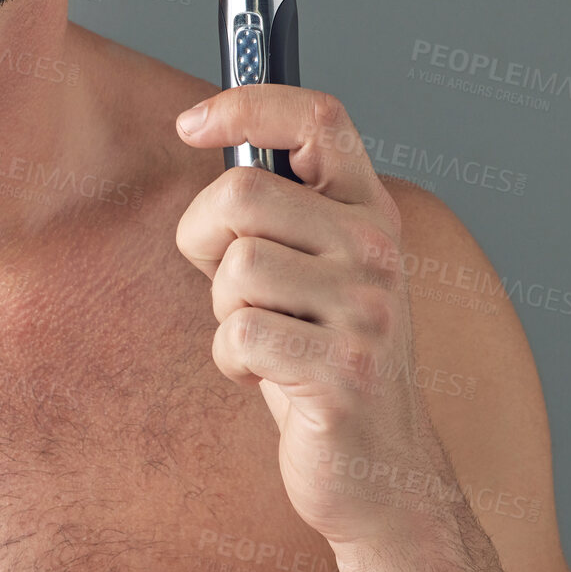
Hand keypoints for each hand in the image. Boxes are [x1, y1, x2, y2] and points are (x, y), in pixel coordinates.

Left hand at [173, 84, 447, 548]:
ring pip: (234, 267)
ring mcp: (368, 311)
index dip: (246, 104)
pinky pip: (237, 333)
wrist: (378, 467)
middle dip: (205, 239)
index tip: (191, 124)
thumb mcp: (311, 265)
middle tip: (234, 286)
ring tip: (268, 339)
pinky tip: (269, 377)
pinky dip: (231, 360)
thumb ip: (275, 205)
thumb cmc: (320, 354)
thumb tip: (207, 129)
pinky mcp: (344, 371)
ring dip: (224, 310)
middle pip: (240, 193)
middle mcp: (379, 249)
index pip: (318, 117)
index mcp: (370, 210)